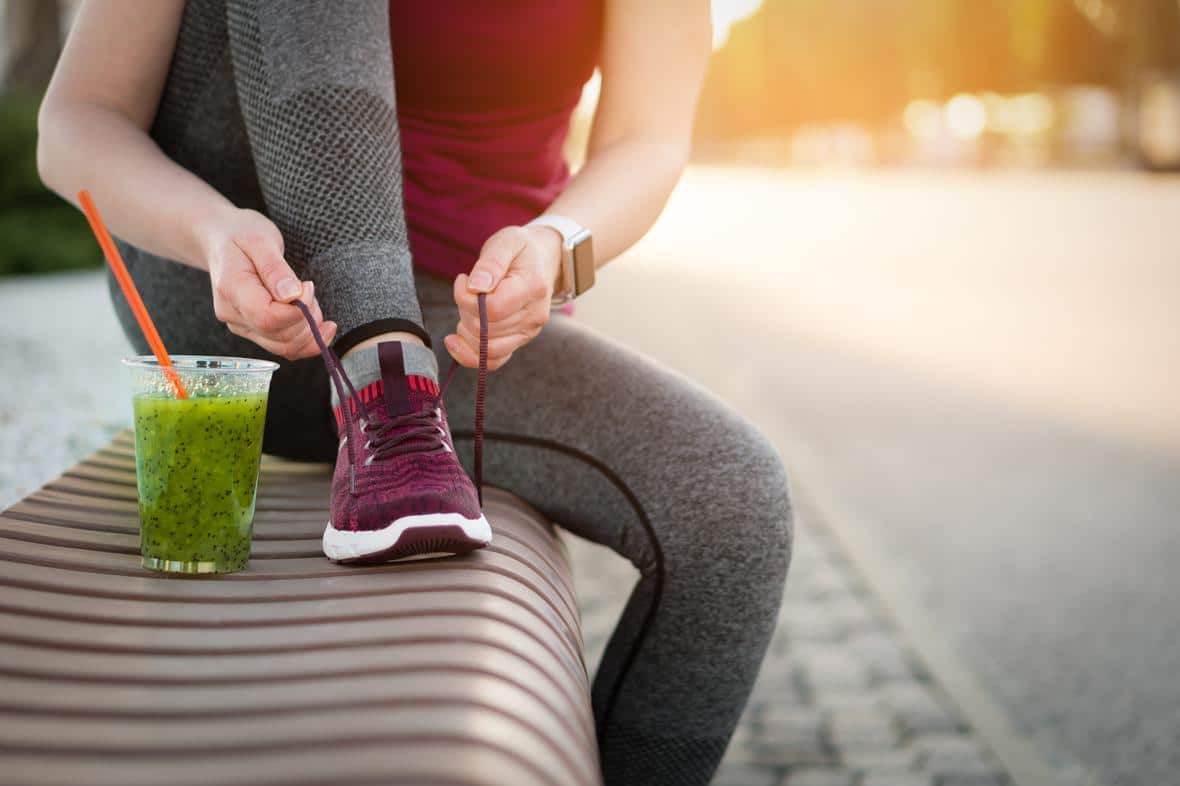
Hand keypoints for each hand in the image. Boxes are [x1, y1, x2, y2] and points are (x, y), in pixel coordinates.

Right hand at [202, 208, 335, 359]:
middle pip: (280, 336)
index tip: (307, 286)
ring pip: (285, 346)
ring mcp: (242, 325)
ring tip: (311, 300)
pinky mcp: (253, 330)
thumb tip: (292, 296)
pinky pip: (283, 346)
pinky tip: (321, 327)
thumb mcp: (260, 239)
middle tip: (309, 288)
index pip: (268, 317)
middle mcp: (232, 314)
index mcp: (231, 289)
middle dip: (308, 317)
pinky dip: (307, 340)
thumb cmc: (241, 234)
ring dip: (310, 329)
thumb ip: (275, 268)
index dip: (297, 310)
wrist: (222, 241)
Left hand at [445, 225, 561, 370]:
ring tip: (467, 307)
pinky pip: (494, 361)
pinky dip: (470, 356)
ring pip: (487, 348)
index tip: (462, 280)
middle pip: (486, 329)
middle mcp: (534, 316)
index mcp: (532, 288)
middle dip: (465, 310)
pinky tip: (455, 343)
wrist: (543, 260)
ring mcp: (528, 332)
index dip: (467, 299)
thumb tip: (475, 287)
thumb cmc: (521, 249)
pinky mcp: (520, 340)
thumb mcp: (506, 242)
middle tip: (466, 289)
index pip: (493, 309)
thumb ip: (491, 263)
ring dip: (466, 330)